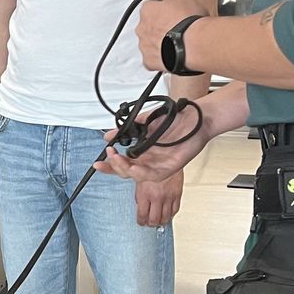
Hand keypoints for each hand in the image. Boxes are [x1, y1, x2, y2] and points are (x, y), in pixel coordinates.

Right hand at [96, 101, 211, 183]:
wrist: (195, 117)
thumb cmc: (175, 120)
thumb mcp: (144, 122)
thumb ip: (127, 130)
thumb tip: (108, 135)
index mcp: (142, 153)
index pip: (122, 163)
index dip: (109, 166)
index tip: (97, 164)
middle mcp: (149, 161)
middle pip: (126, 172)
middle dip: (114, 166)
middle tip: (109, 154)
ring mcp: (160, 165)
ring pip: (137, 176)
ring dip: (125, 169)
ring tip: (117, 158)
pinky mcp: (171, 167)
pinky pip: (154, 176)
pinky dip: (142, 173)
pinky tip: (133, 168)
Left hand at [135, 170, 183, 226]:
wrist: (168, 157)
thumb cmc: (152, 165)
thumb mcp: (138, 179)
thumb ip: (138, 193)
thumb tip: (138, 204)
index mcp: (145, 194)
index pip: (142, 215)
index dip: (140, 221)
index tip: (140, 221)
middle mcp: (157, 197)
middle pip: (154, 219)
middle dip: (150, 223)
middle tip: (148, 223)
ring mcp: (168, 197)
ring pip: (165, 218)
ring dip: (160, 221)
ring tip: (157, 221)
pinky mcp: (177, 195)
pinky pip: (175, 211)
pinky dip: (171, 215)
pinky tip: (168, 214)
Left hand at [137, 0, 206, 71]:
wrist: (195, 45)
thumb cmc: (190, 21)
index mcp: (147, 11)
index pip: (150, 7)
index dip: (162, 11)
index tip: (171, 14)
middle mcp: (141, 28)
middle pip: (147, 26)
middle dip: (158, 27)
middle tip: (174, 29)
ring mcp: (144, 46)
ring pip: (148, 42)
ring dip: (158, 42)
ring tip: (175, 43)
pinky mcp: (148, 61)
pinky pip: (152, 59)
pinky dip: (160, 57)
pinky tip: (172, 54)